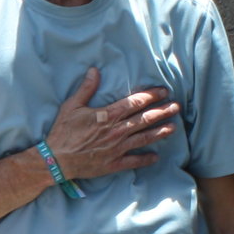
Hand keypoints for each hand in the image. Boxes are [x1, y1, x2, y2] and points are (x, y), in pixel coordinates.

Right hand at [42, 68, 180, 183]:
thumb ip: (86, 89)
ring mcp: (117, 148)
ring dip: (160, 132)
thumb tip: (94, 71)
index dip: (151, 96)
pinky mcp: (114, 163)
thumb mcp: (71, 106)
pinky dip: (145, 159)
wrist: (56, 159)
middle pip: (145, 119)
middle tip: (176, 107)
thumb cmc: (63, 132)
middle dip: (162, 112)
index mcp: (108, 115)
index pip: (135, 102)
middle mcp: (117, 131)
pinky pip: (134, 161)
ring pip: (144, 138)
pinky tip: (156, 157)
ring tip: (173, 127)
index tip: (163, 91)